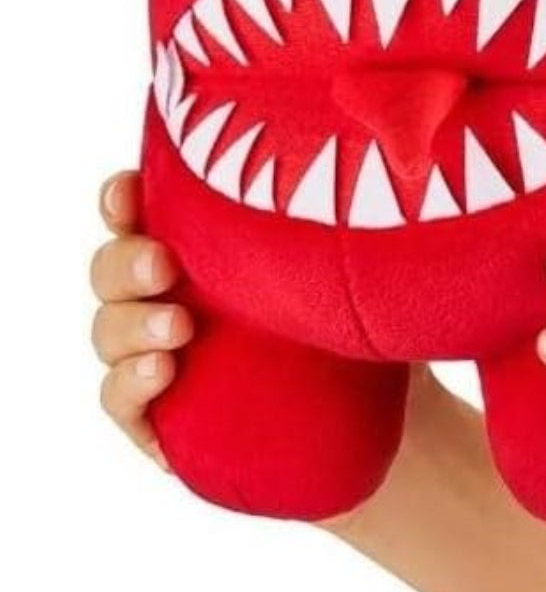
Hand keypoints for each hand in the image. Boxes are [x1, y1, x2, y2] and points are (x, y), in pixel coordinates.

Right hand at [88, 172, 461, 491]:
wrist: (388, 420)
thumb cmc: (365, 325)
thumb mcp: (356, 273)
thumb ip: (345, 227)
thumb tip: (378, 169)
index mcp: (206, 252)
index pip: (143, 214)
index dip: (122, 198)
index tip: (130, 189)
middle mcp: (173, 297)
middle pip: (113, 270)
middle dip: (126, 262)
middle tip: (164, 265)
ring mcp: (163, 359)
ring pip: (109, 332)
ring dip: (131, 325)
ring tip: (180, 327)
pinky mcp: (164, 422)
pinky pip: (120, 401)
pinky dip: (129, 384)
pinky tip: (164, 374)